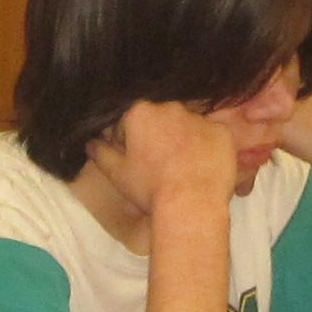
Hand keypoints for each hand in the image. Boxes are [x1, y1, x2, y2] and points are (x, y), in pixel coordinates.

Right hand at [88, 100, 240, 220]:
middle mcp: (171, 107)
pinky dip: (205, 149)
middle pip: (158, 120)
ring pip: (185, 127)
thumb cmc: (150, 188)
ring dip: (181, 141)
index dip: (127, 142)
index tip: (133, 161)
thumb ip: (101, 154)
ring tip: (181, 170)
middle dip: (156, 137)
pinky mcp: (221, 132)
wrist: (191, 204)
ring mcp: (199, 118)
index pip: (128, 122)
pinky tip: (200, 169)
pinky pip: (210, 137)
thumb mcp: (118, 174)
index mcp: (141, 112)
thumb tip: (90, 143)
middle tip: (158, 166)